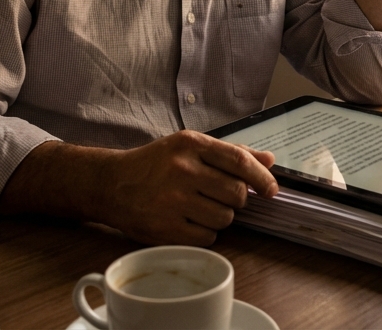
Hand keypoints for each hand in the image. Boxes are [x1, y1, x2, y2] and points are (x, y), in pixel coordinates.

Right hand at [99, 130, 277, 245]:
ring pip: (225, 218)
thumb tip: (269, 160)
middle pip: (236, 193)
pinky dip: (205, 232)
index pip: (239, 161)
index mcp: (190, 144)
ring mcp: (173, 201)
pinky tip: (188, 221)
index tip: (271, 189)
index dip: (261, 177)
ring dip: (220, 216)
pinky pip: (208, 237)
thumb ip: (230, 153)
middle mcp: (182, 170)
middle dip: (235, 198)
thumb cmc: (155, 164)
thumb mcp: (188, 147)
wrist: (110, 184)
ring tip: (199, 207)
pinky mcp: (166, 228)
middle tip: (219, 195)